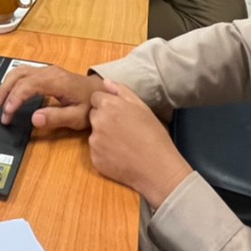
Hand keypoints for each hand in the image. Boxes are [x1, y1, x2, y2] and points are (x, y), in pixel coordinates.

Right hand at [0, 64, 105, 131]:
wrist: (100, 92)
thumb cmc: (90, 105)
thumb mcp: (77, 117)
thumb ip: (56, 118)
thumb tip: (34, 119)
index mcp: (56, 81)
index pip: (28, 85)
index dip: (15, 98)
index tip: (7, 113)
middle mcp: (49, 72)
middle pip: (20, 75)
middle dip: (6, 91)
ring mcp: (47, 70)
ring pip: (19, 70)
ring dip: (6, 84)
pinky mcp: (46, 72)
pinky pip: (24, 72)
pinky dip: (12, 81)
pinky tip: (8, 92)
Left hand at [87, 81, 191, 208]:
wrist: (157, 168)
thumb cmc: (154, 135)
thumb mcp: (142, 107)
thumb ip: (121, 91)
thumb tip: (105, 81)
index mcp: (108, 105)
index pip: (96, 98)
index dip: (107, 104)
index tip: (120, 114)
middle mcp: (97, 121)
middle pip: (93, 115)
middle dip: (104, 119)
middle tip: (123, 129)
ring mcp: (94, 141)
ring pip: (94, 133)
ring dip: (104, 136)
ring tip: (124, 144)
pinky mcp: (94, 159)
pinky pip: (96, 151)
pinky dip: (105, 152)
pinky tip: (120, 156)